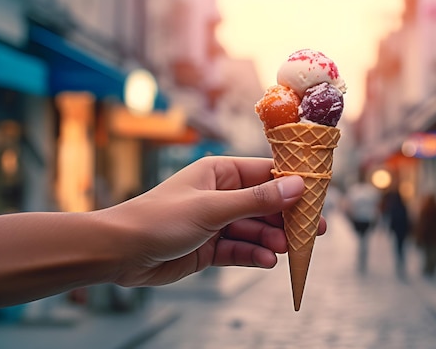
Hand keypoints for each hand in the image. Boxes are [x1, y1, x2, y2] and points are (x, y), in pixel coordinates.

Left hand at [102, 156, 326, 286]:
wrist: (119, 253)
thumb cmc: (159, 218)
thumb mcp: (213, 208)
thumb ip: (257, 200)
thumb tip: (297, 186)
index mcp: (220, 173)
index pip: (265, 174)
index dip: (292, 185)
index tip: (316, 197)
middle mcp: (220, 195)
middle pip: (264, 204)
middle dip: (286, 218)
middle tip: (312, 231)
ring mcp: (216, 222)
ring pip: (254, 229)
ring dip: (271, 239)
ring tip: (286, 250)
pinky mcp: (210, 247)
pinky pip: (239, 249)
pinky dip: (254, 255)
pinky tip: (267, 262)